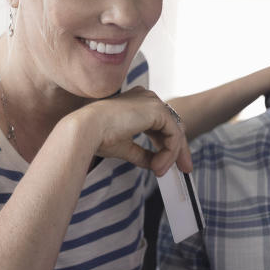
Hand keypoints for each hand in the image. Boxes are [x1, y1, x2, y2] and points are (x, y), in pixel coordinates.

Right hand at [75, 88, 191, 175]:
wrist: (86, 130)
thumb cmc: (96, 136)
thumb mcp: (124, 147)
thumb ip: (142, 153)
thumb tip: (154, 164)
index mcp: (136, 103)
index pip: (160, 124)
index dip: (167, 144)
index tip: (167, 163)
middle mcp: (146, 98)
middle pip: (172, 126)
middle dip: (178, 150)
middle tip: (184, 169)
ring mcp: (152, 101)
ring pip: (174, 132)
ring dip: (171, 155)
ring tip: (160, 172)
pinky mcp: (157, 110)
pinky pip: (173, 135)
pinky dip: (169, 153)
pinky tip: (159, 165)